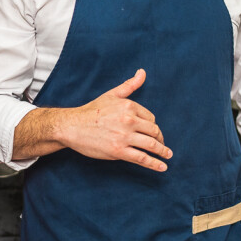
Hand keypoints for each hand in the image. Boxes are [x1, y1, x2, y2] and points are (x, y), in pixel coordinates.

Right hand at [58, 69, 172, 171]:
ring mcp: (124, 136)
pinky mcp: (119, 151)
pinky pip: (142, 158)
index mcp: (129, 106)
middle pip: (154, 131)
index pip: (150, 118)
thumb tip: (142, 72)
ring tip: (168, 155)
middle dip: (160, 139)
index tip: (153, 133)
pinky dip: (155, 164)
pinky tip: (162, 167)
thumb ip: (129, 85)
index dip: (153, 127)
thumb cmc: (92, 111)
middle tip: (162, 146)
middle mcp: (129, 120)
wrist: (72, 126)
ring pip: (151, 145)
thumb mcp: (112, 95)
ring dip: (162, 151)